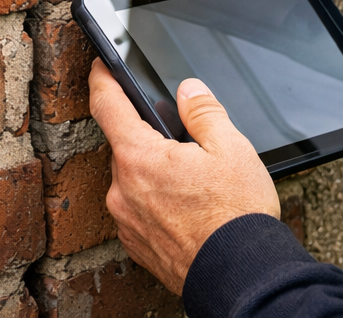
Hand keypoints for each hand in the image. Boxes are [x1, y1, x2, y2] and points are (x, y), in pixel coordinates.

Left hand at [89, 60, 279, 294]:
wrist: (240, 276)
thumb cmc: (237, 216)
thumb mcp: (231, 148)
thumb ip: (203, 111)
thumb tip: (189, 90)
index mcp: (139, 156)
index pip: (107, 104)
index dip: (102, 78)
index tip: (101, 66)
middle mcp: (122, 189)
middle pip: (126, 146)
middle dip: (150, 138)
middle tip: (185, 144)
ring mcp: (126, 221)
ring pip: (133, 180)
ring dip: (155, 175)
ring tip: (195, 186)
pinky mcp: (136, 246)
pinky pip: (139, 211)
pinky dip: (157, 205)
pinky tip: (188, 211)